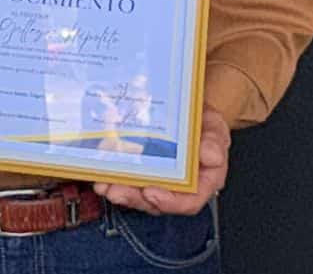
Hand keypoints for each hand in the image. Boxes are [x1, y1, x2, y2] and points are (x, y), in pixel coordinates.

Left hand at [94, 109, 228, 214]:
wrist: (186, 109)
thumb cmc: (203, 123)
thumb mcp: (214, 127)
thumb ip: (213, 140)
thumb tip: (210, 154)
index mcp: (202, 181)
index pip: (188, 201)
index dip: (169, 202)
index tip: (151, 193)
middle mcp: (178, 185)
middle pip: (156, 201)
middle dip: (134, 198)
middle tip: (115, 191)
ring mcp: (157, 178)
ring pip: (137, 193)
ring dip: (119, 190)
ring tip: (103, 184)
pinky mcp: (140, 168)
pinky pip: (126, 177)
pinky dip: (111, 176)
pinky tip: (99, 172)